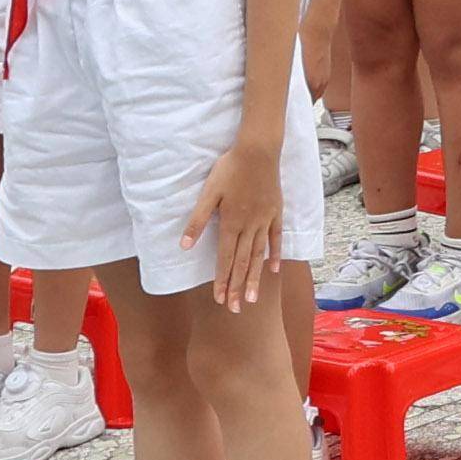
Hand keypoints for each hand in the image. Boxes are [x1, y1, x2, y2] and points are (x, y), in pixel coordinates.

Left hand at [194, 134, 288, 310]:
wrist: (259, 150)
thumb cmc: (230, 169)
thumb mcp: (208, 192)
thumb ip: (198, 220)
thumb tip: (184, 246)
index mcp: (231, 223)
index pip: (225, 258)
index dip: (222, 280)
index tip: (221, 299)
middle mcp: (249, 226)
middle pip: (242, 262)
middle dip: (238, 286)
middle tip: (236, 309)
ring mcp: (264, 220)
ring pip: (259, 255)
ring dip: (255, 278)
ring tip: (253, 298)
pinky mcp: (275, 212)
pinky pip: (276, 238)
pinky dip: (275, 254)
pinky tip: (274, 269)